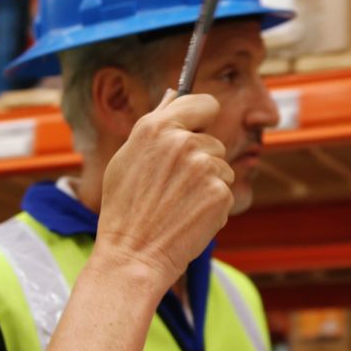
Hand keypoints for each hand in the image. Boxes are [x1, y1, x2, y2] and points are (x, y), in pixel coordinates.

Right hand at [97, 90, 233, 288]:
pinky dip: (213, 206)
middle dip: (201, 160)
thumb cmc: (124, 209)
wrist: (133, 256)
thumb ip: (154, 123)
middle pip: (214, 142)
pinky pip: (225, 192)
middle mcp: (183, 142)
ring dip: (208, 184)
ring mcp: (204, 168)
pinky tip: (189, 217)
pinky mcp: (220, 194)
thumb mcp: (126, 158)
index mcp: (157, 127)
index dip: (202, 118)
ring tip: (179, 204)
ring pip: (222, 168)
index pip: (205, 103)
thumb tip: (173, 95)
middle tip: (173, 186)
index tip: (198, 129)